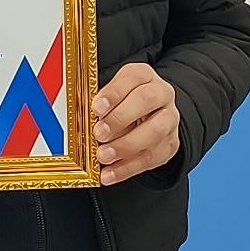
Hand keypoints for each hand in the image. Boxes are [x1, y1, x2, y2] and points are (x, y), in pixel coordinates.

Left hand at [92, 63, 179, 185]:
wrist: (149, 117)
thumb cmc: (120, 104)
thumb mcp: (109, 96)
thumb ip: (98, 104)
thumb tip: (80, 119)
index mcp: (143, 75)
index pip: (133, 77)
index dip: (114, 92)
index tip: (96, 108)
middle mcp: (161, 93)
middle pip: (147, 100)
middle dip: (120, 117)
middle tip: (99, 133)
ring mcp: (169, 119)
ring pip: (155, 131)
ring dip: (126, 146)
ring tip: (103, 156)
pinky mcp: (169, 144)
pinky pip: (151, 158)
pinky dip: (127, 168)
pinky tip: (108, 174)